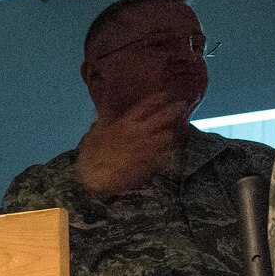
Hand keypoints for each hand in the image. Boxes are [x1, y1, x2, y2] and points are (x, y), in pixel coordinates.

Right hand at [74, 95, 188, 198]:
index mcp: (125, 123)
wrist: (95, 180)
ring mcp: (148, 148)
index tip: (166, 94)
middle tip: (183, 104)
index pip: (146, 106)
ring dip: (172, 131)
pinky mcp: (151, 162)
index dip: (158, 98)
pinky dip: (169, 149)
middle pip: (163, 117)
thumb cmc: (91, 156)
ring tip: (179, 128)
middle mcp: (140, 132)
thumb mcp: (94, 133)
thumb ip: (104, 118)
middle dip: (174, 109)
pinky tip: (171, 147)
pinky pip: (166, 153)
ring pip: (168, 135)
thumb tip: (104, 105)